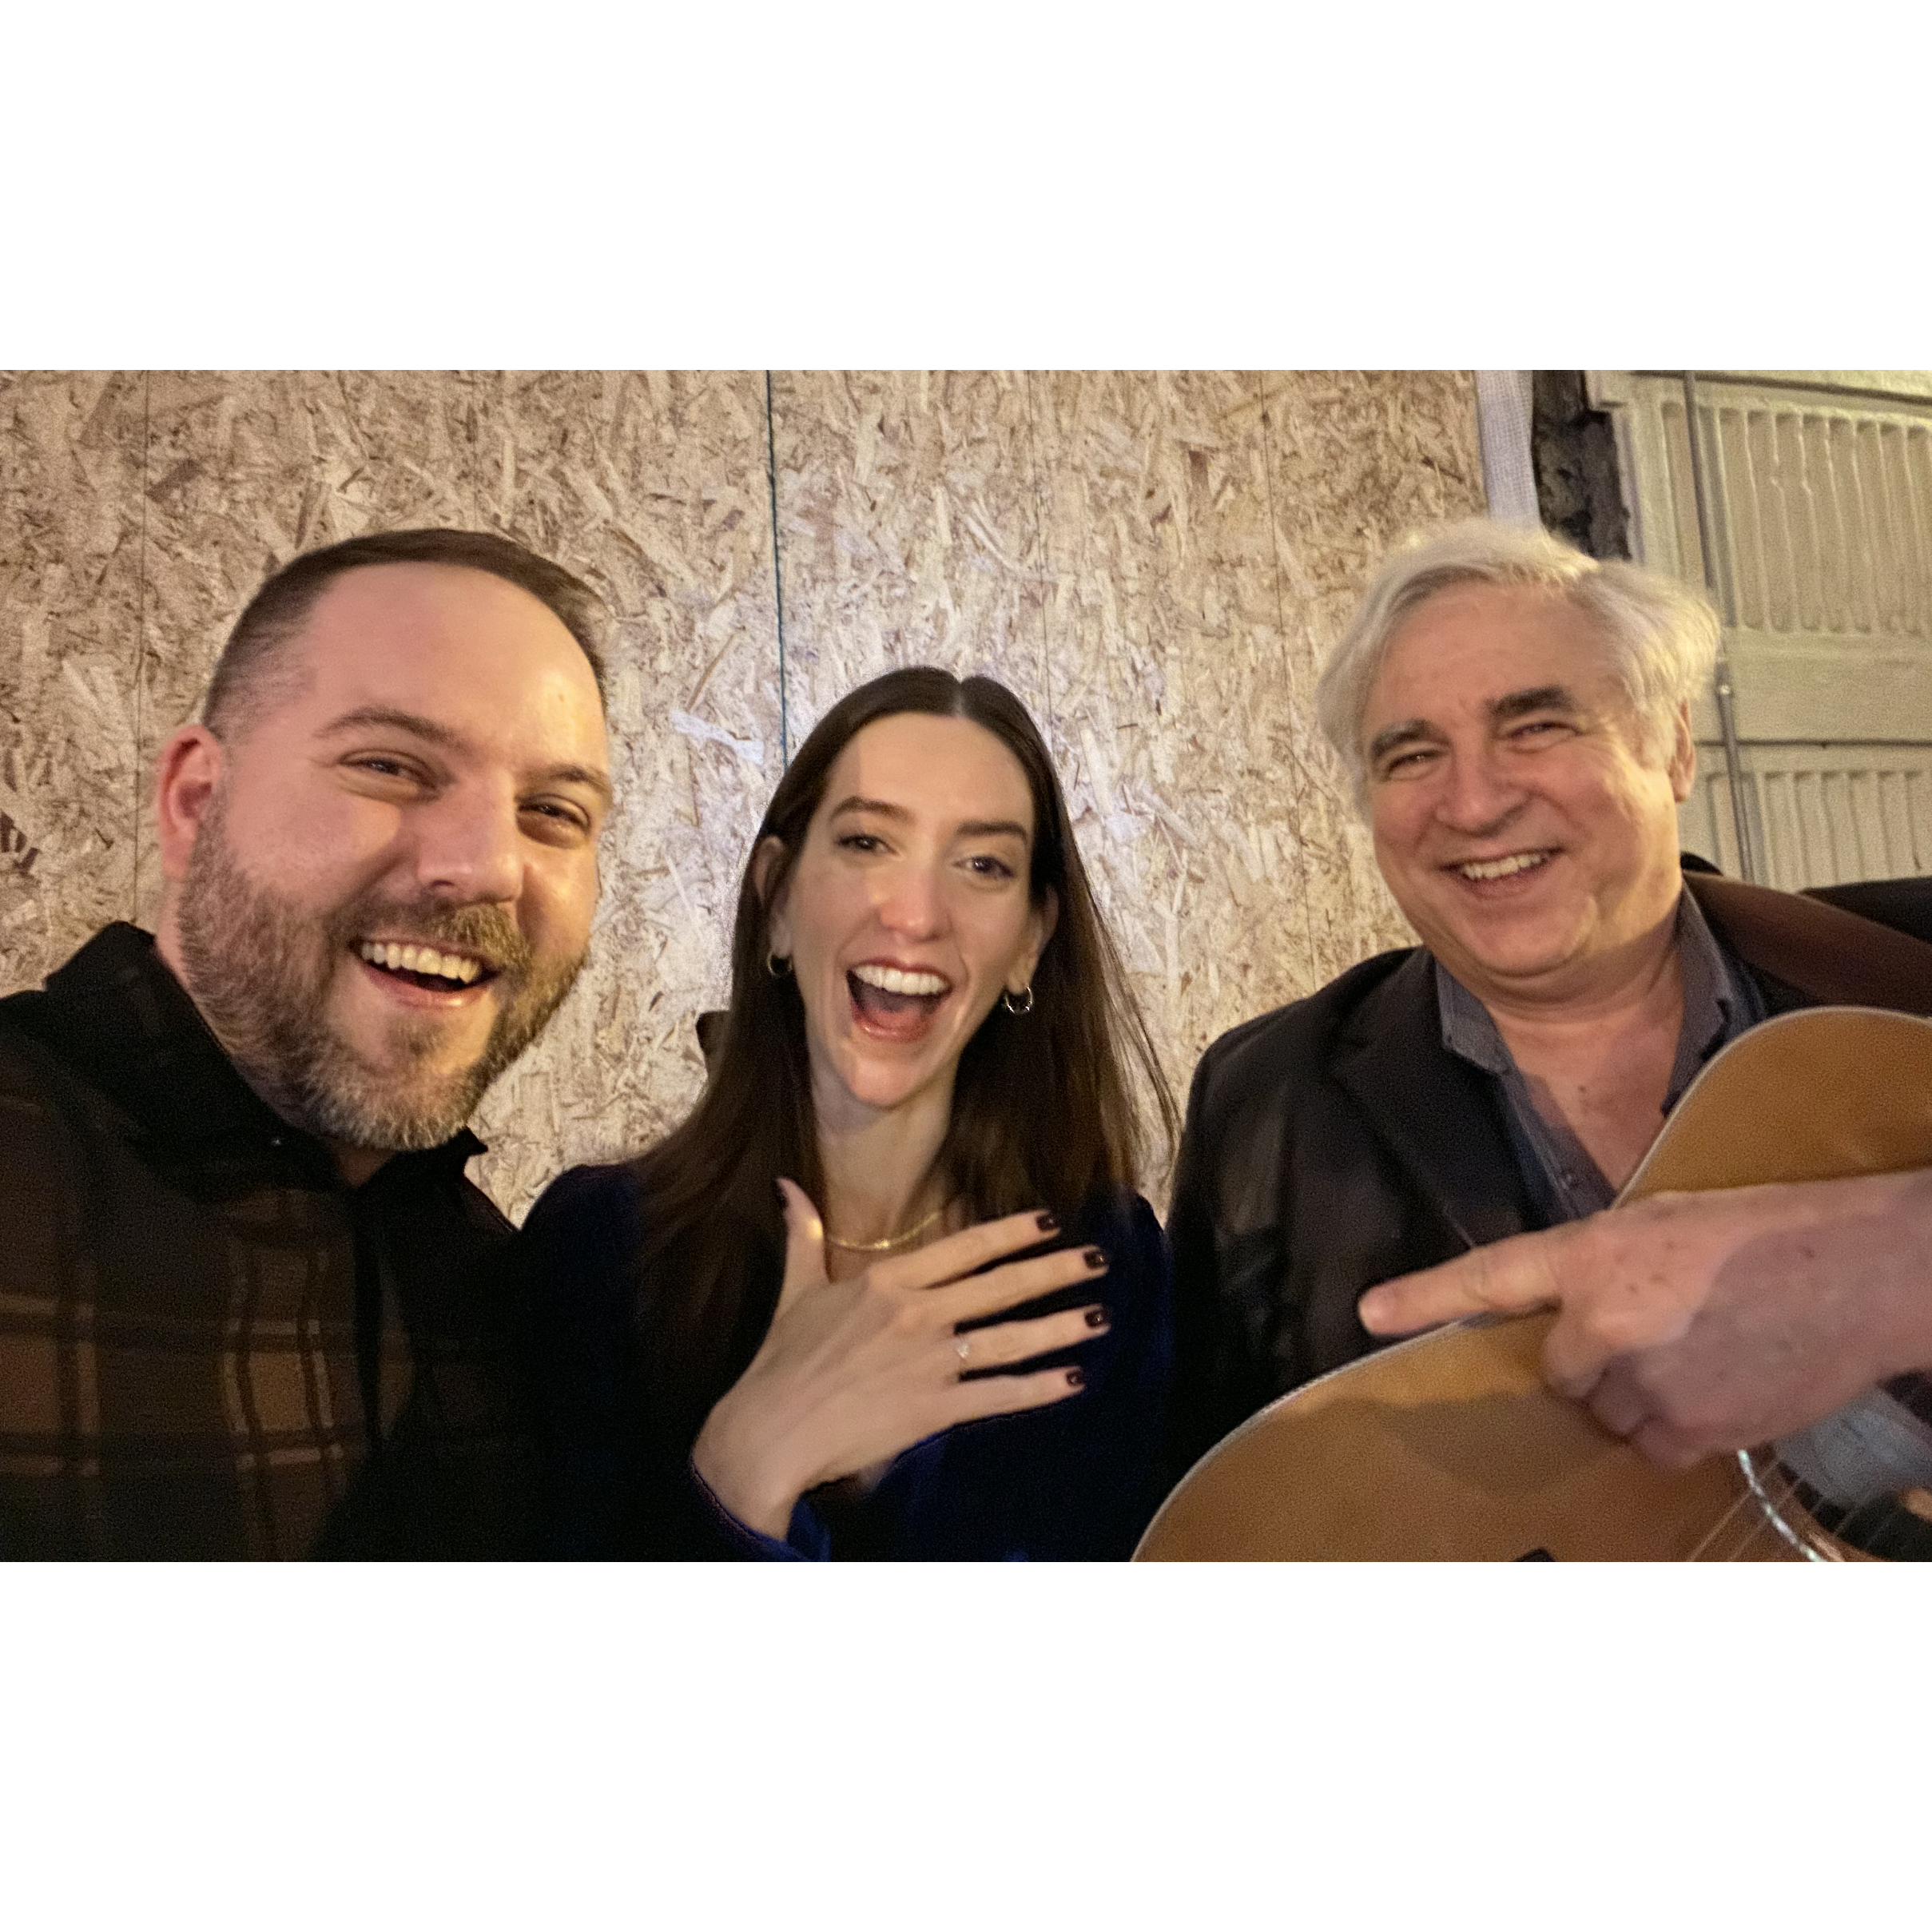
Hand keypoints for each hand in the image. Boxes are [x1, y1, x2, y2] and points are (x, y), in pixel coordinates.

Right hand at [691, 1179, 1111, 1536]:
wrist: (769, 1431)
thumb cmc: (780, 1362)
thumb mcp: (795, 1289)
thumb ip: (803, 1233)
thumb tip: (787, 1184)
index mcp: (887, 1281)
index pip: (964, 1248)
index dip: (1012, 1234)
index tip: (1049, 1223)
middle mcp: (917, 1314)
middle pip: (1001, 1286)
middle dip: (1054, 1271)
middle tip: (1097, 1259)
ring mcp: (929, 1362)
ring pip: (1010, 1338)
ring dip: (1060, 1327)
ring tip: (1100, 1316)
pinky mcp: (934, 1408)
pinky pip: (999, 1395)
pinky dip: (1039, 1389)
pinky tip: (1072, 1381)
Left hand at [1355, 1168, 1931, 1467]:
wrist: (1859, 1271)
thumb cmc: (1768, 1234)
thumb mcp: (1664, 1223)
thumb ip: (1603, 1267)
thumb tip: (1575, 1313)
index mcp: (1590, 1255)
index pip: (1489, 1276)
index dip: (1423, 1298)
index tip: (1369, 1314)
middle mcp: (1600, 1323)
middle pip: (1562, 1371)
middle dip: (1598, 1360)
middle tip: (1664, 1328)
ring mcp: (1641, 1382)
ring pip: (1610, 1412)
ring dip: (1642, 1395)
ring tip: (1705, 1352)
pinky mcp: (1686, 1429)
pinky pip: (1654, 1445)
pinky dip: (1680, 1428)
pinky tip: (1724, 1385)